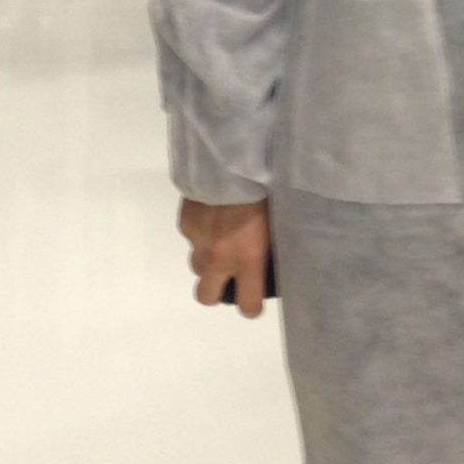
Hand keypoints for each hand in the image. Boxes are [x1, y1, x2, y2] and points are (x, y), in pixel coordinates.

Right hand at [179, 197, 271, 317]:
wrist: (233, 157)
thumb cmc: (267, 187)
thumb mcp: (278, 222)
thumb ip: (269, 248)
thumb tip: (272, 259)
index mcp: (248, 259)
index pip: (247, 305)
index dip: (252, 306)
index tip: (256, 298)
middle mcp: (219, 257)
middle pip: (206, 297)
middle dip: (217, 290)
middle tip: (231, 274)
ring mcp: (198, 240)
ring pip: (197, 265)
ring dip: (208, 259)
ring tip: (224, 237)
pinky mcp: (185, 223)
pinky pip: (192, 236)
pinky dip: (202, 231)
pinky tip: (215, 213)